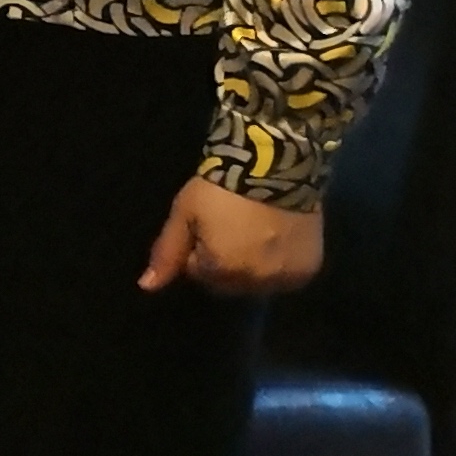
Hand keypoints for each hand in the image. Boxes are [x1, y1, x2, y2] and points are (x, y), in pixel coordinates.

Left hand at [142, 177, 324, 296]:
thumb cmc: (221, 189)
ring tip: (252, 233)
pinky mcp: (308, 270)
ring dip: (251, 266)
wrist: (275, 169)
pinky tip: (275, 240)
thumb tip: (147, 287)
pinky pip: (285, 277)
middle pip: (229, 282)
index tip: (204, 227)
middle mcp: (255, 282)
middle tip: (229, 230)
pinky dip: (278, 264)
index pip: (199, 273)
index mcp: (222, 270)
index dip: (197, 249)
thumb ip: (167, 252)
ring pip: (257, 283)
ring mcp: (285, 278)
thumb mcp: (185, 214)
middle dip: (223, 262)